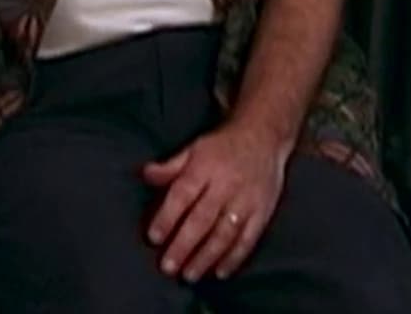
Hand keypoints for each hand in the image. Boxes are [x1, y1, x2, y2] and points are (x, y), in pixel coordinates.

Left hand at [142, 121, 288, 281]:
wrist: (264, 135)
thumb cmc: (223, 147)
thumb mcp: (194, 149)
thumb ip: (170, 166)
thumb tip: (145, 173)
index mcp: (205, 167)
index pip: (183, 195)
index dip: (167, 217)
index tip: (154, 238)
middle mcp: (226, 185)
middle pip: (203, 219)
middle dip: (184, 245)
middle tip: (168, 266)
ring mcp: (246, 200)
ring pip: (225, 233)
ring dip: (206, 257)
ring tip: (190, 275)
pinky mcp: (263, 211)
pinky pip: (248, 238)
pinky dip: (235, 257)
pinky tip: (220, 272)